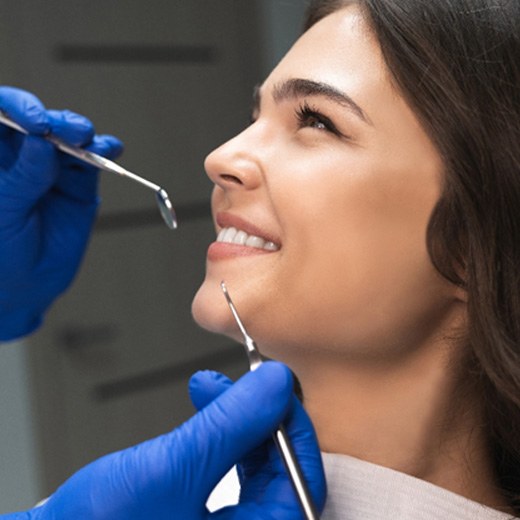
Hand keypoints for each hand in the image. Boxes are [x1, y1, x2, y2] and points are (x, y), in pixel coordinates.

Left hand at [0, 86, 122, 340]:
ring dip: (81, 133)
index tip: (35, 123)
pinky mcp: (79, 184)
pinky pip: (93, 161)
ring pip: (69, 137)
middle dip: (55, 120)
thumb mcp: (4, 213)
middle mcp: (22, 156)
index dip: (17, 108)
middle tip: (66, 131)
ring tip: (88, 139)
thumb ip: (23, 177)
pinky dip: (104, 151)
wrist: (25, 285)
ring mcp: (53, 168)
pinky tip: (110, 149)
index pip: (0, 115)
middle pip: (39, 121)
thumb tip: (43, 141)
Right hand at [8, 362, 324, 518]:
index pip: (301, 481)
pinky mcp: (204, 516)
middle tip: (239, 381)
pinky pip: (228, 466)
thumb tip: (276, 384)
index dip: (291, 425)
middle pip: (279, 469)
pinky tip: (204, 406)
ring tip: (210, 386)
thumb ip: (230, 425)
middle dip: (258, 416)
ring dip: (235, 418)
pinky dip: (217, 433)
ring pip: (254, 463)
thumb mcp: (172, 470)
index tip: (272, 383)